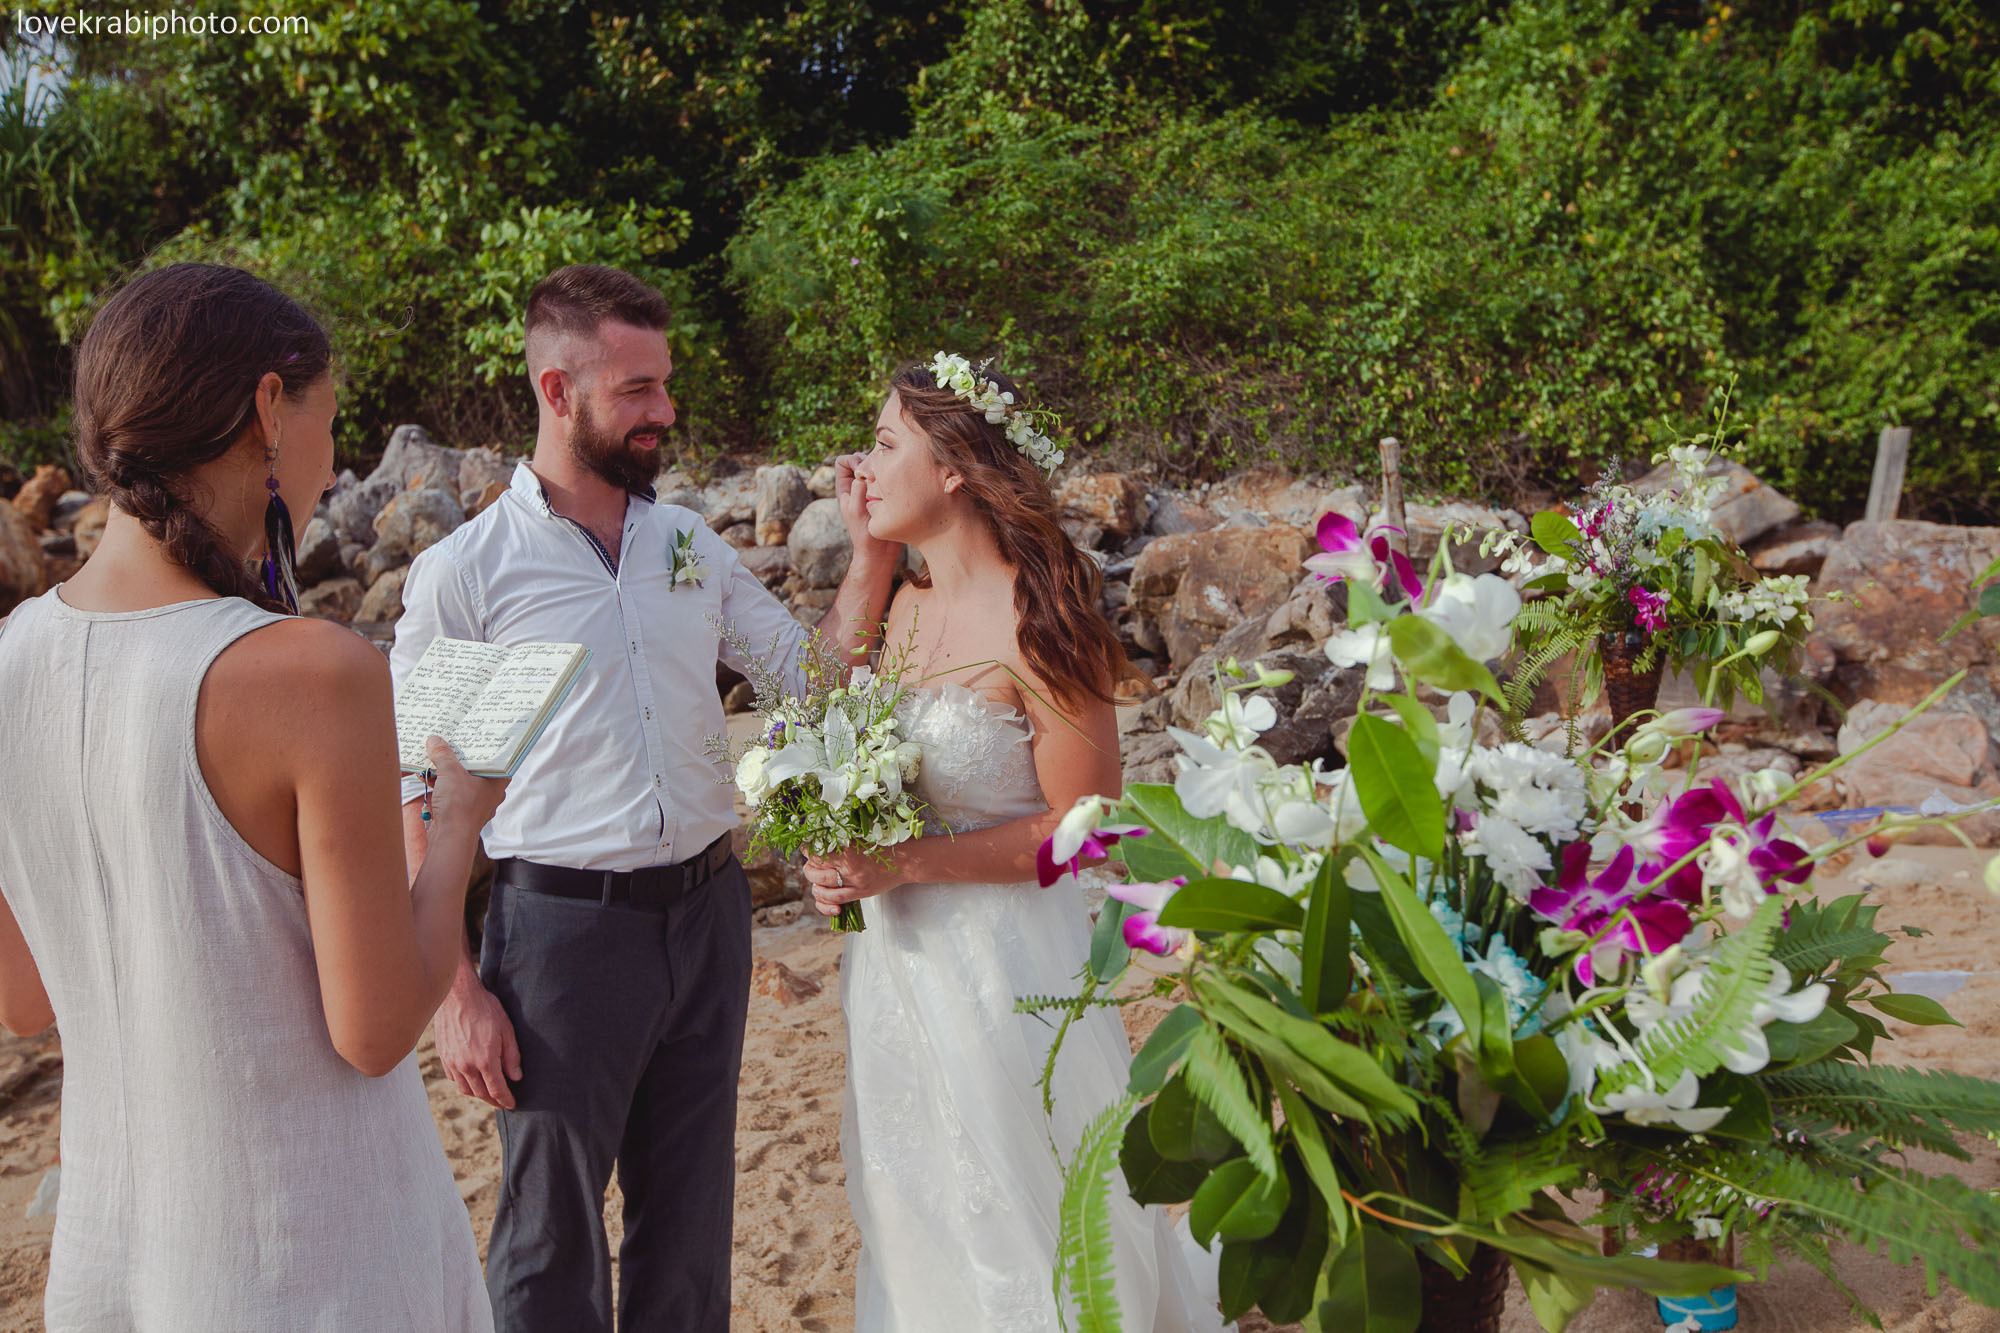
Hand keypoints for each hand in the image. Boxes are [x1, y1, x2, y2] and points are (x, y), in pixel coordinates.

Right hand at [426, 735, 508, 835]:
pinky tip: (428, 777)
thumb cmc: (460, 805)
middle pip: (477, 770)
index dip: (488, 748)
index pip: (498, 759)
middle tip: (452, 744)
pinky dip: (442, 786)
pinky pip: (453, 794)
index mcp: (498, 782)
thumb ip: (443, 754)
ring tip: (436, 757)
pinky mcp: (462, 812)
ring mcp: (476, 804)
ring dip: (449, 772)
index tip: (479, 737)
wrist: (450, 837)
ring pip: (463, 782)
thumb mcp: (450, 772)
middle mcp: (491, 793)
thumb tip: (434, 740)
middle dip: (462, 759)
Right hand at [434, 973, 521, 1108]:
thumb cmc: (485, 1009)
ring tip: (488, 1093)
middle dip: (493, 1100)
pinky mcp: (443, 1056)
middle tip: (502, 1101)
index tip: (512, 1104)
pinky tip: (471, 1080)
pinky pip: (454, 1078)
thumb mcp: (506, 1030)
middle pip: (481, 1093)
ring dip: (478, 1094)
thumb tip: (516, 1077)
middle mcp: (466, 1065)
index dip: (505, 1100)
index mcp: (485, 1060)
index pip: (497, 1090)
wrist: (457, 995)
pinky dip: (464, 1083)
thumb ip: (511, 1056)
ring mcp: (453, 1062)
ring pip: (466, 1089)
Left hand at [804, 848, 902, 916]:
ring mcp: (854, 883)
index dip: (807, 850)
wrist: (906, 861)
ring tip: (817, 879)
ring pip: (822, 889)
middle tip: (811, 863)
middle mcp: (849, 868)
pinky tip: (824, 898)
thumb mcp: (861, 837)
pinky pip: (835, 902)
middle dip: (809, 868)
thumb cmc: (885, 845)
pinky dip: (824, 902)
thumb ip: (841, 840)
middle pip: (814, 871)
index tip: (807, 848)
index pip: (816, 852)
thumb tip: (819, 842)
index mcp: (848, 849)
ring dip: (815, 885)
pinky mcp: (859, 894)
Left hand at [833, 452, 899, 567]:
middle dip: (869, 461)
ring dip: (882, 468)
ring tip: (888, 477)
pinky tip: (897, 484)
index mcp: (845, 488)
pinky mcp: (886, 495)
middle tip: (878, 473)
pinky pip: (887, 478)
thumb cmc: (865, 533)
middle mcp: (857, 487)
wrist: (880, 552)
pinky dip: (891, 476)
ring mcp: (871, 490)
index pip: (842, 461)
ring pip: (875, 468)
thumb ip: (857, 490)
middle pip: (860, 460)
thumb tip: (862, 474)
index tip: (863, 473)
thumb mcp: (857, 510)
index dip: (852, 460)